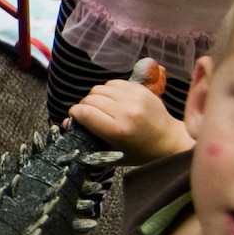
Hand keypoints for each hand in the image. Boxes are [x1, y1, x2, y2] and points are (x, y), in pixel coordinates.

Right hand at [71, 78, 191, 164]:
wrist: (169, 140)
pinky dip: (108, 90)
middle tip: (90, 115)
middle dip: (84, 106)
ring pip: (100, 88)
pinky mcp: (140, 88)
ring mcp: (134, 97)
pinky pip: (113, 82)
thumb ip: (87, 137)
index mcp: (118, 130)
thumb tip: (64, 121)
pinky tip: (113, 100)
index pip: (84, 112)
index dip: (75, 113)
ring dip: (96, 97)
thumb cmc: (139, 152)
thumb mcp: (111, 152)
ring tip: (102, 107)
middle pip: (90, 98)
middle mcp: (126, 111)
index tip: (76, 118)